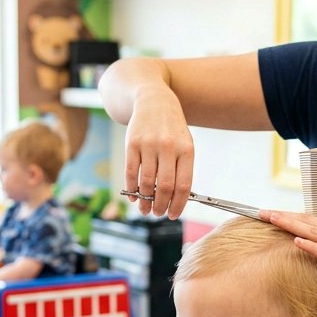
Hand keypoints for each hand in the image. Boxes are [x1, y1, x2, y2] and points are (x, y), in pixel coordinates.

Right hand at [124, 88, 194, 218]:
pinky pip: (131, 172)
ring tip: (144, 208)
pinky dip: (131, 188)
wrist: (154, 100)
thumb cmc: (172, 128)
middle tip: (157, 213)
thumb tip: (174, 200)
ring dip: (144, 200)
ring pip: (146, 182)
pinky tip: (132, 196)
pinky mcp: (132, 143)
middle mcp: (168, 147)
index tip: (173, 215)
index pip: (183, 185)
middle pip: (164, 187)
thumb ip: (181, 169)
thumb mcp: (184, 144)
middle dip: (160, 205)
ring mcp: (149, 145)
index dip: (178, 204)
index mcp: (186, 150)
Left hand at [266, 209, 316, 307]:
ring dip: (290, 224)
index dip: (287, 215)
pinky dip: (310, 245)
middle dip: (282, 215)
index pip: (307, 218)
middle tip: (261, 212)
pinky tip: (297, 241)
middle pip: (305, 220)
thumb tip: (305, 245)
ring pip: (311, 230)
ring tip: (272, 219)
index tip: (269, 213)